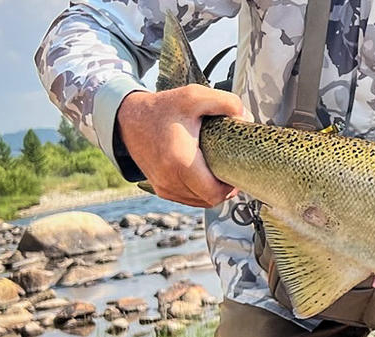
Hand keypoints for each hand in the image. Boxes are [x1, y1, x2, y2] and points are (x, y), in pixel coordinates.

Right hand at [116, 84, 243, 206]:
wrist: (127, 118)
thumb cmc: (162, 108)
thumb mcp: (195, 96)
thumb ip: (226, 102)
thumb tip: (246, 118)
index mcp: (181, 162)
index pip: (215, 193)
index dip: (232, 186)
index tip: (237, 171)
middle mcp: (170, 180)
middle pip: (210, 200)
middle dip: (225, 188)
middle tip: (231, 170)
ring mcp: (163, 187)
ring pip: (199, 201)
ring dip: (212, 191)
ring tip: (218, 172)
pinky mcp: (160, 188)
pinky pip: (187, 198)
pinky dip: (199, 191)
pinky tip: (205, 176)